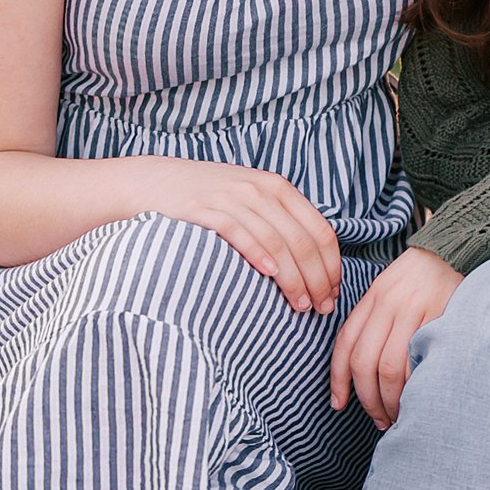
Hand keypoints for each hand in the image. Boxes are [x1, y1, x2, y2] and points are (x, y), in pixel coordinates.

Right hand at [127, 157, 342, 314]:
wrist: (154, 182)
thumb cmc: (208, 198)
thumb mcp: (250, 198)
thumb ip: (279, 219)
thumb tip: (313, 261)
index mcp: (278, 188)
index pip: (321, 229)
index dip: (332, 265)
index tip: (335, 292)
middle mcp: (260, 190)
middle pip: (303, 240)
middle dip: (318, 278)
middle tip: (323, 308)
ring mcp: (232, 198)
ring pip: (276, 241)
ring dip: (293, 277)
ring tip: (301, 305)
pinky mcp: (204, 210)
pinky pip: (238, 233)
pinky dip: (257, 254)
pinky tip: (269, 276)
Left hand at [329, 247, 462, 428]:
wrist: (456, 251)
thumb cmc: (420, 277)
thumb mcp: (389, 289)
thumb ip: (373, 321)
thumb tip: (359, 370)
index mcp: (373, 297)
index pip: (346, 344)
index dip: (338, 380)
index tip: (338, 404)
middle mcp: (388, 304)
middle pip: (365, 362)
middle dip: (367, 399)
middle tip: (377, 419)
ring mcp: (413, 311)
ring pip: (390, 368)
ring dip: (390, 400)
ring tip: (397, 416)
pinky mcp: (438, 317)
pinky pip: (419, 361)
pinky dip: (414, 386)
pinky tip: (416, 398)